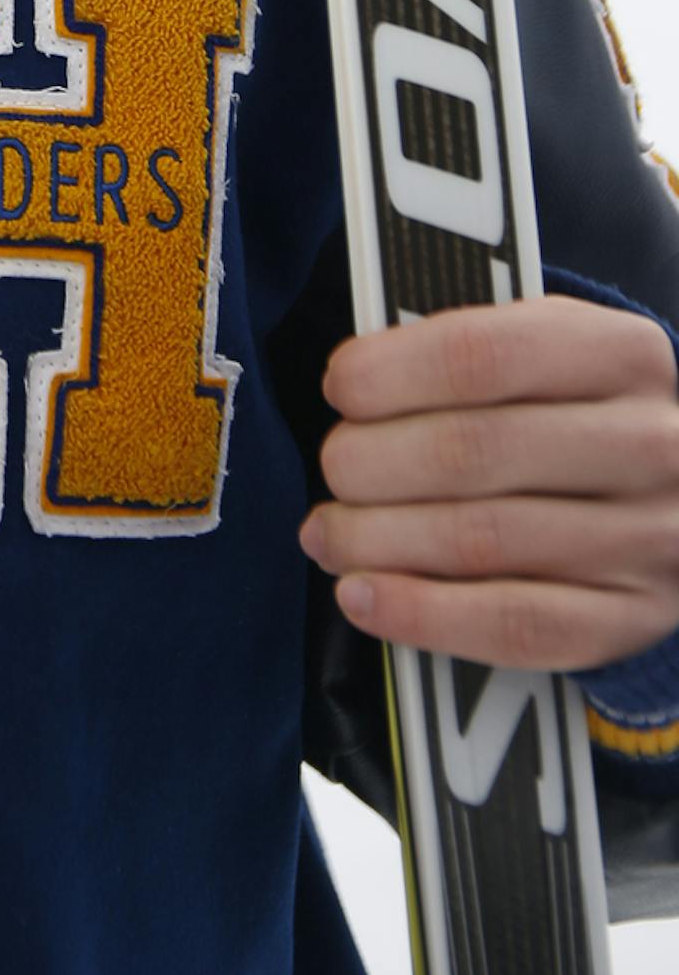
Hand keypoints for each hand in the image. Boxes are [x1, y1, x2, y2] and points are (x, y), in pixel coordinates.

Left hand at [300, 293, 678, 671]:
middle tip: (334, 468)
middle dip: (370, 462)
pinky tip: (360, 596)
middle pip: (472, 452)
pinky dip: (420, 614)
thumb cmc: (583, 411)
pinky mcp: (630, 617)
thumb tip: (352, 383)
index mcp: (621, 354)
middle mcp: (648, 444)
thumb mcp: (554, 349)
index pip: (481, 355)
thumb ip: (466, 351)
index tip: (339, 387)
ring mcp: (647, 537)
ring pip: (481, 541)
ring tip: (327, 534)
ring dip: (376, 540)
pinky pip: (512, 625)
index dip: (389, 373)